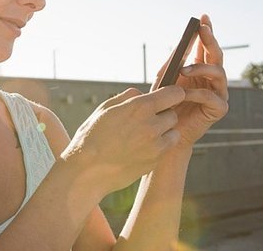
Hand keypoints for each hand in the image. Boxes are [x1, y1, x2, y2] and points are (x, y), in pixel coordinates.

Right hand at [62, 85, 184, 196]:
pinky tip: (142, 147)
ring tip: (143, 135)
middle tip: (146, 120)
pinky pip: (167, 147)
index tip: (167, 97)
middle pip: (173, 113)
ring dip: (163, 131)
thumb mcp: (105, 108)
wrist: (87, 169)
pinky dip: (160, 145)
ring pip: (173, 131)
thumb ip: (128, 97)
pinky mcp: (155, 160)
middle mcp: (151, 125)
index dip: (172, 94)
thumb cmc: (92, 137)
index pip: (174, 93)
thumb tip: (141, 94)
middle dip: (163, 114)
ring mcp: (155, 144)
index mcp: (139, 107)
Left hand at [151, 14, 228, 148]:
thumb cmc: (164, 104)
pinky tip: (183, 93)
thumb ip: (174, 62)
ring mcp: (218, 93)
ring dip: (200, 68)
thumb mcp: (165, 79)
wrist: (165, 132)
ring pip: (218, 72)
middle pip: (216, 55)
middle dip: (210, 40)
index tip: (203, 17)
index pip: (206, 47)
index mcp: (200, 70)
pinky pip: (211, 95)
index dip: (206, 32)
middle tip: (203, 29)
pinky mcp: (219, 109)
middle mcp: (212, 79)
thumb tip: (181, 43)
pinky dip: (195, 93)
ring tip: (183, 69)